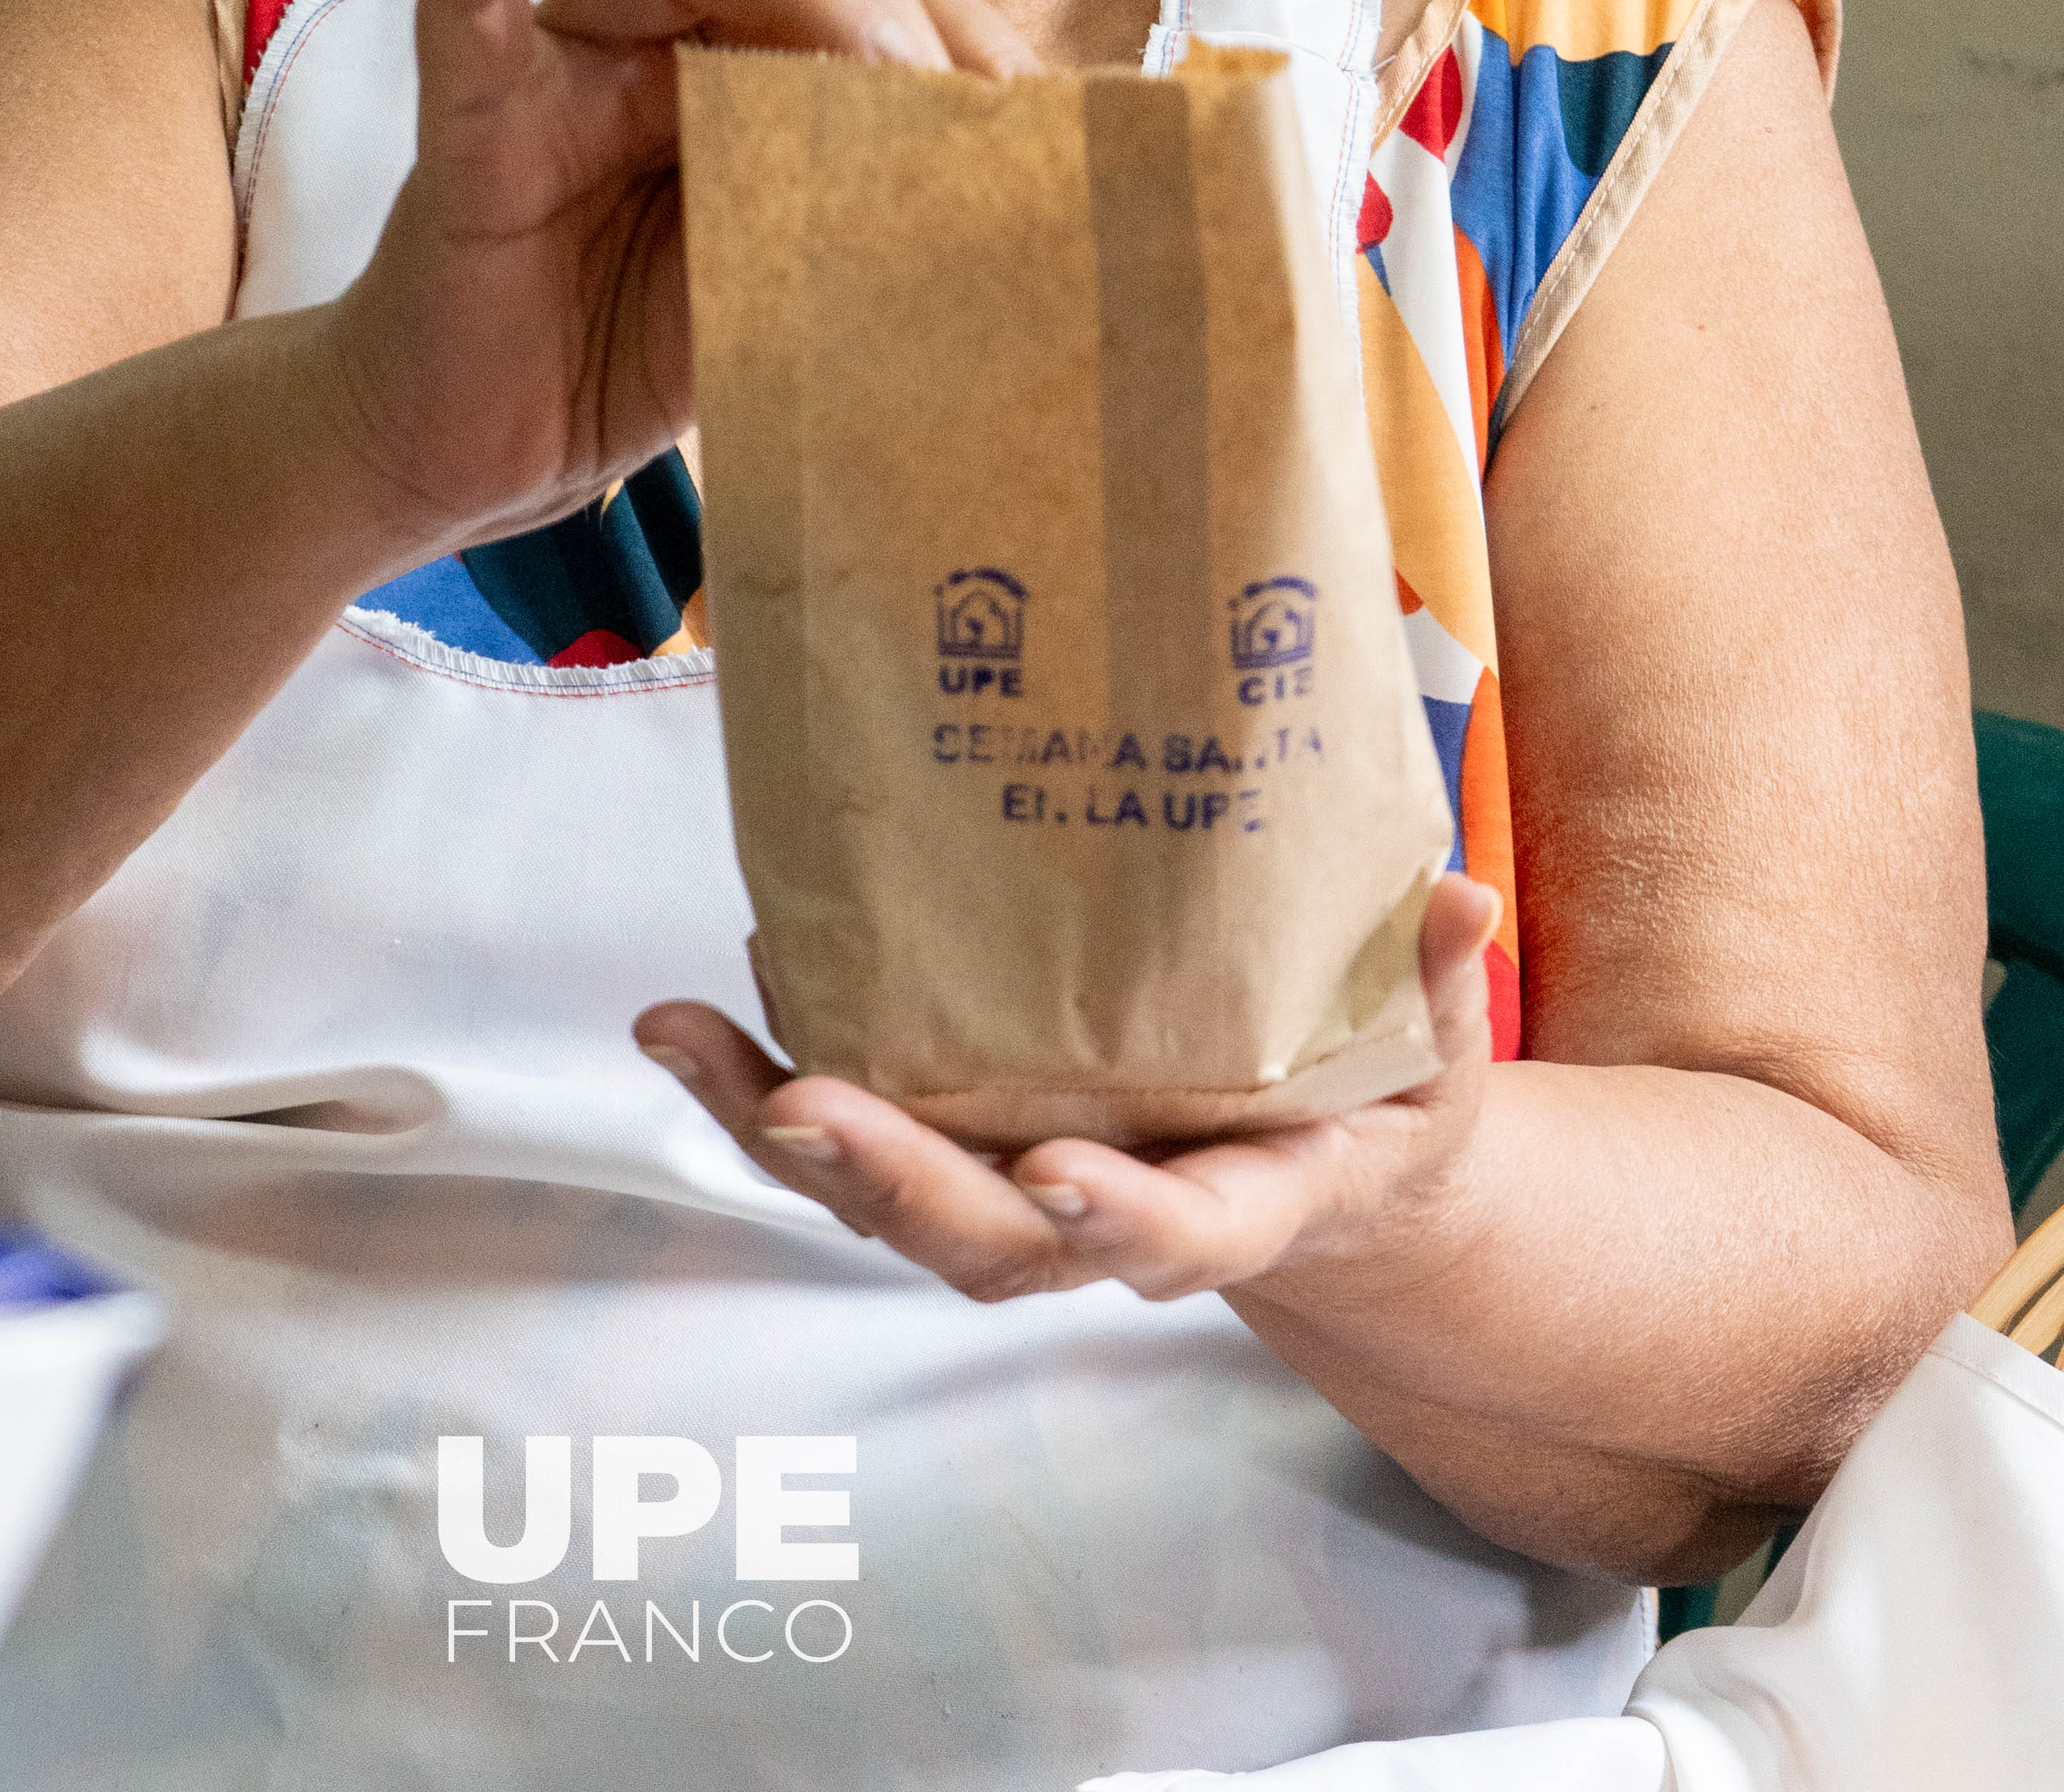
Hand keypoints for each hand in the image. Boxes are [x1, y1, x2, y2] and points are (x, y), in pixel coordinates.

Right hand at [322, 0, 1035, 559]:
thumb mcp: (786, 291)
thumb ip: (866, 222)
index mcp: (744, 70)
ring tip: (862, 52)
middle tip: (949, 105)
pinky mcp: (470, 104)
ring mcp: (561, 57)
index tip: (1027, 116)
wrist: (473, 460)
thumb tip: (1016, 184)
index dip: (957, 26)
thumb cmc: (626, 367)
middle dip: (885, 3)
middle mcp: (658, 36)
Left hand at [633, 874, 1502, 1306]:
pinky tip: (680, 1029)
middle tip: (812, 1117)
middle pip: (995, 1247)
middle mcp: (1113, 1216)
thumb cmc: (1380, 1093)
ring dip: (786, 1139)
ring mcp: (1022, 1190)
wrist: (1332, 1166)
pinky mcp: (957, 1142)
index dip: (1125, 1218)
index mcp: (1246, 1202)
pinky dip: (754, 1093)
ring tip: (693, 1051)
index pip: (1183, 1235)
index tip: (1063, 1177)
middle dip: (901, 1188)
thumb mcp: (1438, 1045)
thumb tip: (1461, 895)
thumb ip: (1440, 977)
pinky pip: (848, 1140)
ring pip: (895, 1205)